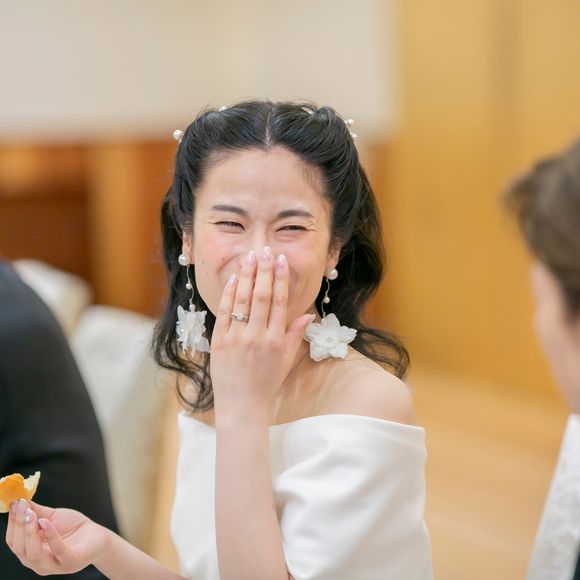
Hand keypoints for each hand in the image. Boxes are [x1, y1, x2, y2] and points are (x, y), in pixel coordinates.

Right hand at [5, 499, 108, 575]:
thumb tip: (19, 500)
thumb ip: (36, 511)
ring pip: (34, 554)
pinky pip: (58, 551)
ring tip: (31, 514)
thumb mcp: (52, 517)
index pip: (14, 542)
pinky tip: (46, 522)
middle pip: (21, 549)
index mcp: (31, 553)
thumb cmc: (73, 527)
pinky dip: (51, 536)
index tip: (14, 504)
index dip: (12, 524)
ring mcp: (55, 565)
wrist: (98, 536)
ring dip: (29, 533)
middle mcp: (39, 564)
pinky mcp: (71, 562)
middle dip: (19, 526)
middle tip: (22, 507)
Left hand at [210, 247, 313, 424]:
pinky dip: (228, 295)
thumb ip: (295, 335)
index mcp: (275, 340)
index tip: (281, 261)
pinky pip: (224, 313)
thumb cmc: (266, 383)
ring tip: (249, 257)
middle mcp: (257, 336)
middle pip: (261, 296)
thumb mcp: (286, 360)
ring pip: (242, 301)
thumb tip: (308, 314)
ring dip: (246, 276)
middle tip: (266, 250)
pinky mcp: (220, 342)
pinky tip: (232, 279)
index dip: (280, 279)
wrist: (241, 405)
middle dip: (264, 271)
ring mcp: (236, 338)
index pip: (279, 302)